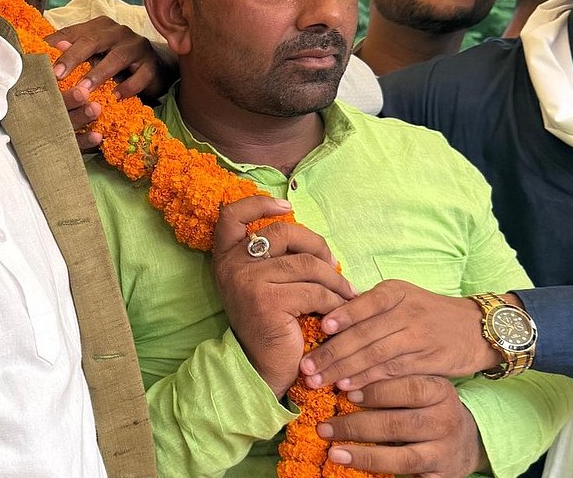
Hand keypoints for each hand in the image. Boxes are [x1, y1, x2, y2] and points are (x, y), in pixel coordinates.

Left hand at [47, 17, 174, 149]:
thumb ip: (70, 50)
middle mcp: (118, 32)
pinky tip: (115, 97)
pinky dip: (128, 87)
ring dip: (98, 74)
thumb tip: (47, 47)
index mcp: (99, 26)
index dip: (57, 46)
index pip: (74, 32)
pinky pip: (140, 76)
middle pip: (93, 40)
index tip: (41, 64)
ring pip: (117, 57)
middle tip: (57, 75)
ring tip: (83, 90)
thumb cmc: (113, 60)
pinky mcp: (151, 65)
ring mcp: (137, 47)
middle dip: (73, 57)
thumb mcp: (90, 54)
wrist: (153, 67)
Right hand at [213, 196, 354, 396]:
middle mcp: (232, 264)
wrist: (259, 369)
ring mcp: (247, 281)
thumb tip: (313, 241)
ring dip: (334, 278)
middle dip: (316, 244)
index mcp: (226, 256)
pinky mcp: (267, 300)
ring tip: (346, 292)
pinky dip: (334, 300)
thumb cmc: (268, 324)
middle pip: (282, 232)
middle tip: (333, 263)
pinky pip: (314, 291)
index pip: (232, 214)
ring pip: (306, 264)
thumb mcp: (260, 284)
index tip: (286, 206)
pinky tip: (340, 310)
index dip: (258, 203)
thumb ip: (271, 259)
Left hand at [300, 281, 498, 390]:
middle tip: (307, 367)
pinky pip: (393, 372)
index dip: (342, 316)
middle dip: (332, 351)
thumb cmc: (426, 312)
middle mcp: (406, 311)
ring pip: (376, 354)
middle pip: (364, 332)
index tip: (319, 329)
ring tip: (321, 380)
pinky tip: (350, 388)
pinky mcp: (428, 361)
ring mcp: (419, 337)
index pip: (364, 302)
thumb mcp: (400, 297)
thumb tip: (326, 316)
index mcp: (394, 291)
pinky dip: (369, 381)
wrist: (476, 329)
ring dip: (345, 369)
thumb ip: (368, 306)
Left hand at [319, 375, 486, 476]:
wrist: (465, 440)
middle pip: (396, 423)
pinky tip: (353, 465)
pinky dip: (377, 470)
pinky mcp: (441, 475)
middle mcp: (446, 420)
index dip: (374, 391)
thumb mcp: (415, 386)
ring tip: (333, 452)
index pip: (406, 387)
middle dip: (355, 425)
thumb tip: (338, 376)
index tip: (343, 391)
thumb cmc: (426, 406)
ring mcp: (445, 451)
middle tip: (324, 426)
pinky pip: (406, 474)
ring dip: (363, 455)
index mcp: (439, 390)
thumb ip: (385, 380)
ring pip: (401, 456)